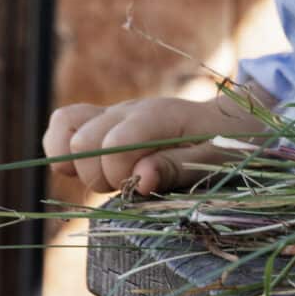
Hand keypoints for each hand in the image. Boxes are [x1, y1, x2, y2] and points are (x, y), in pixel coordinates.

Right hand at [42, 94, 268, 195]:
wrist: (231, 121)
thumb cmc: (227, 142)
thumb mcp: (214, 159)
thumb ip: (176, 168)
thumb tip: (139, 180)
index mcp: (156, 116)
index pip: (112, 145)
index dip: (119, 174)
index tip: (144, 186)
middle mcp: (128, 109)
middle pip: (82, 142)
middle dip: (100, 175)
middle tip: (132, 184)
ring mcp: (113, 113)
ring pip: (65, 128)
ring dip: (79, 163)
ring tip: (112, 176)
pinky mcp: (104, 121)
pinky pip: (64, 122)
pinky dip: (63, 148)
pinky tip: (89, 167)